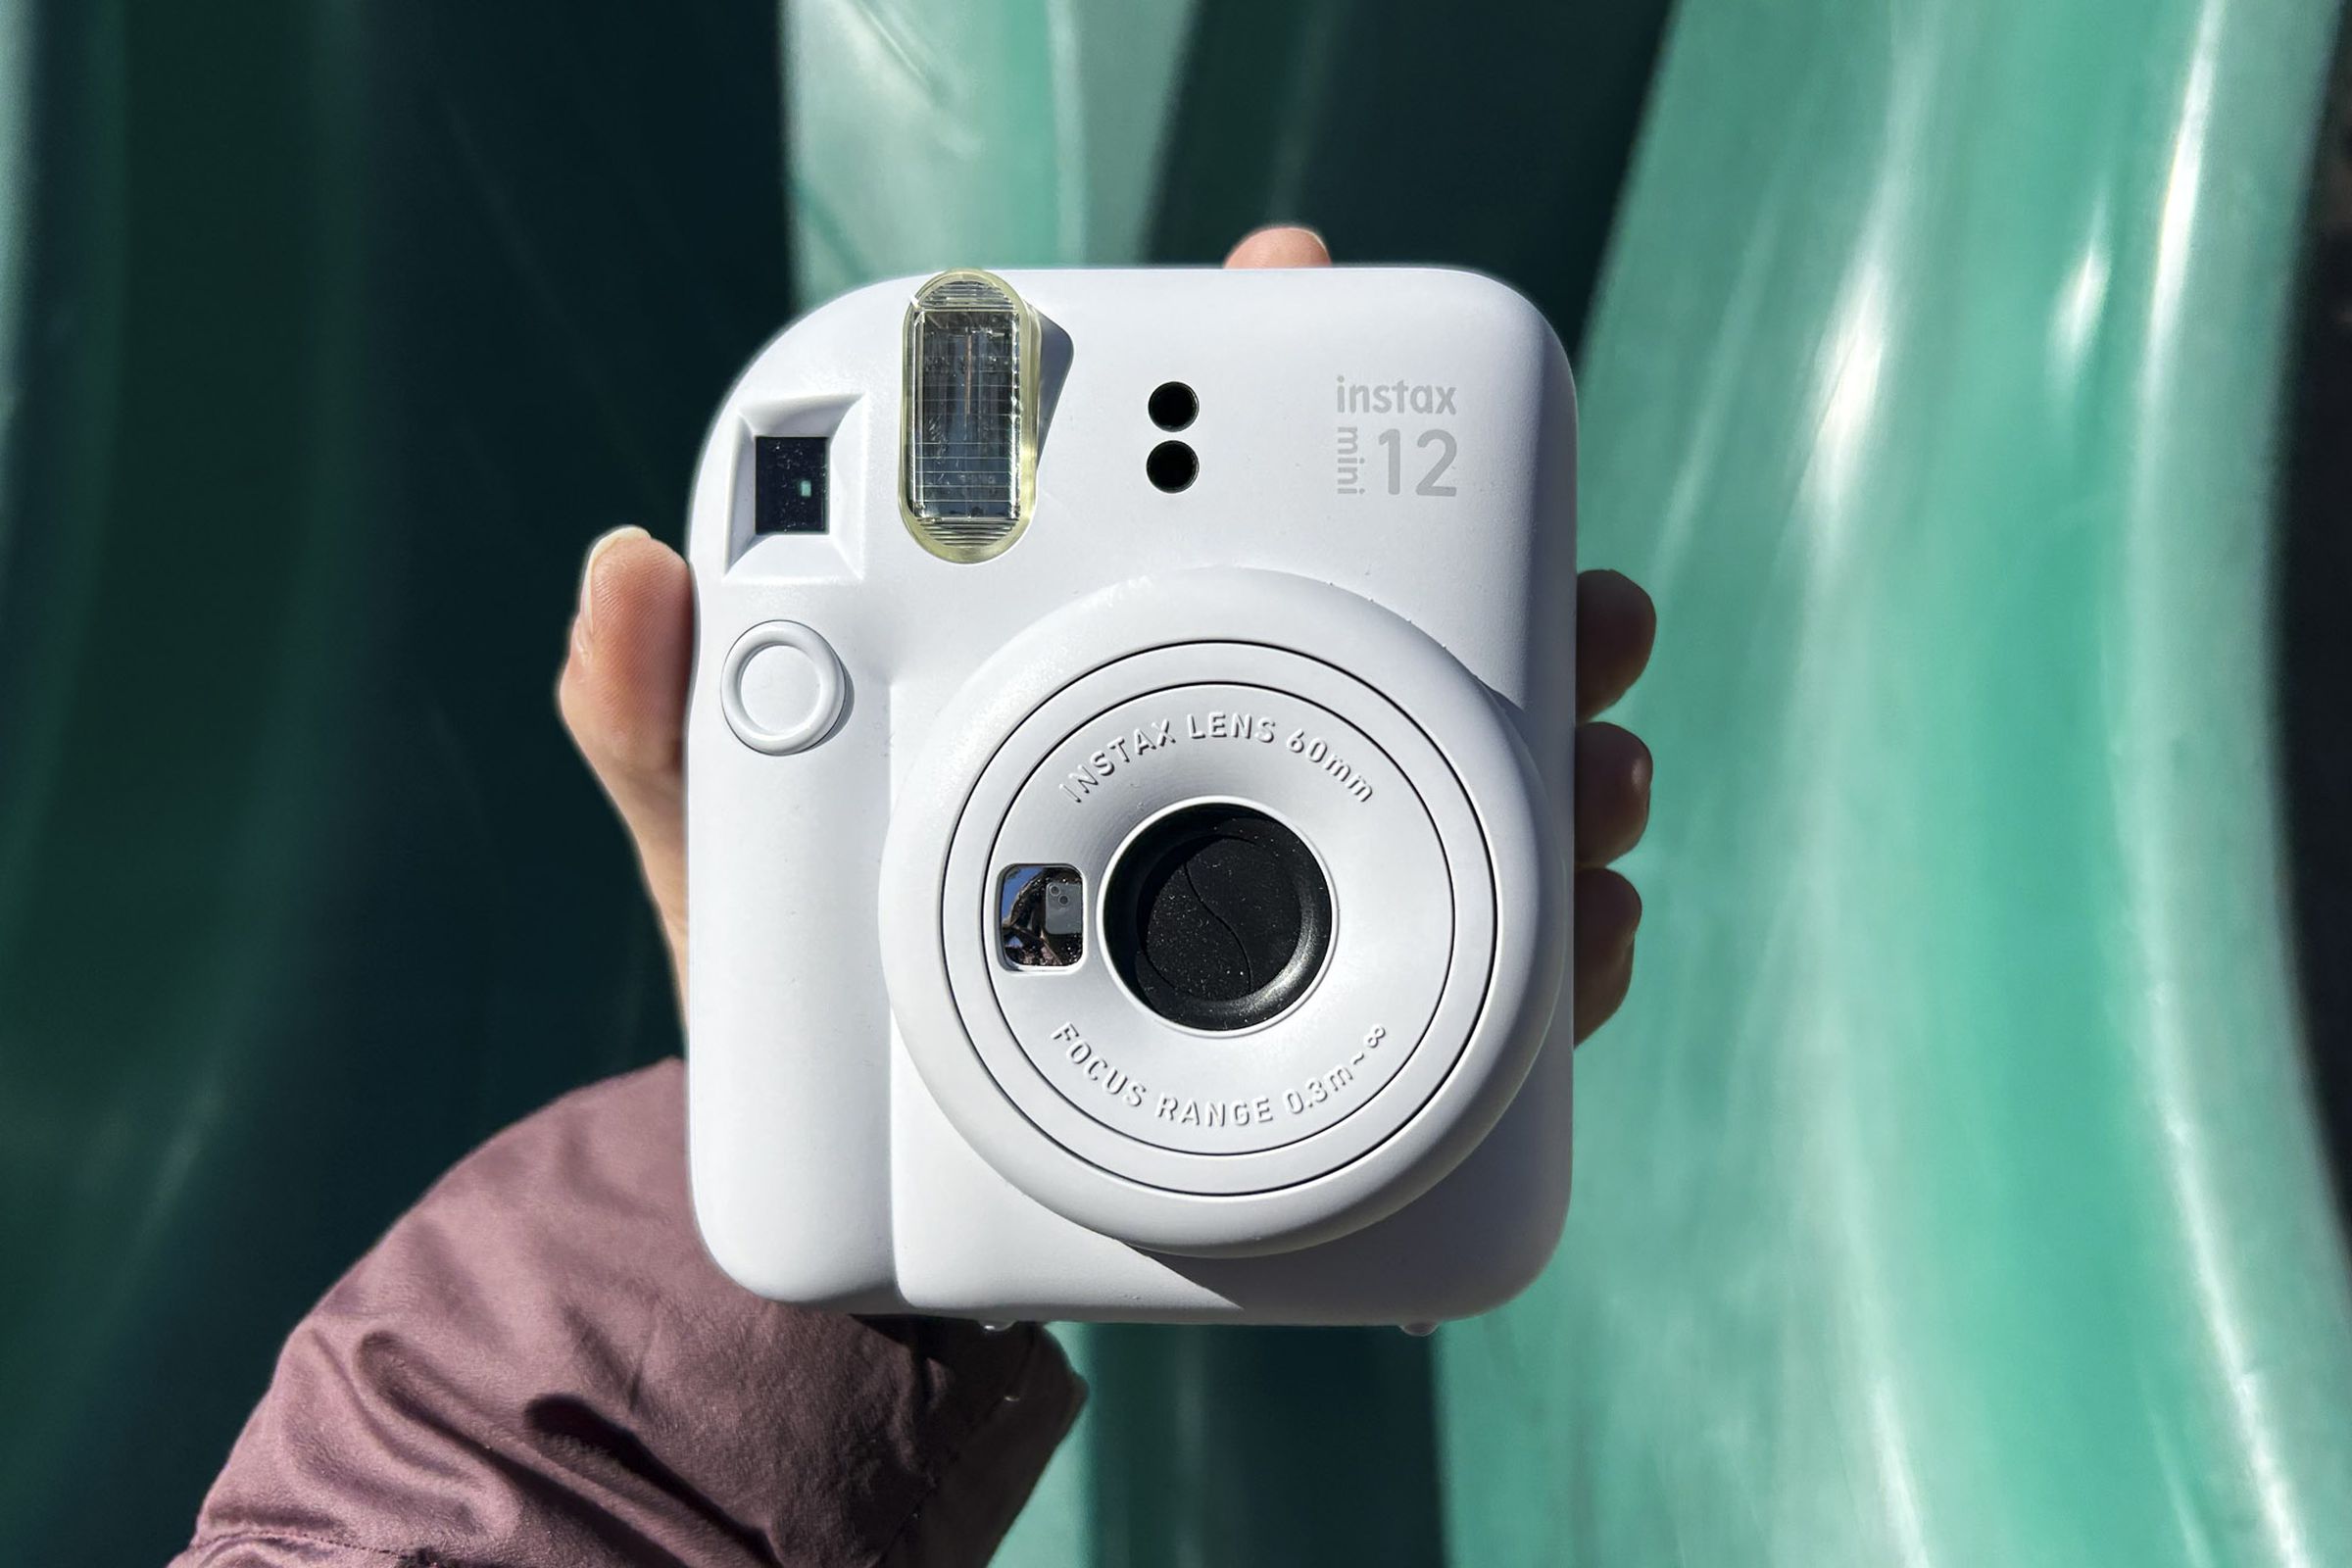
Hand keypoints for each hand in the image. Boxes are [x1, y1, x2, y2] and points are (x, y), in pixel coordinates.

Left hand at [559, 227, 1655, 1039]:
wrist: (886, 1211)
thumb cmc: (810, 1018)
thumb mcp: (723, 876)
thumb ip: (663, 731)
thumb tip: (631, 567)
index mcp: (1061, 676)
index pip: (1167, 511)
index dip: (1233, 391)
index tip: (1298, 296)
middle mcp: (1195, 751)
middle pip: (1371, 629)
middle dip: (1488, 580)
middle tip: (1562, 589)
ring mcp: (1287, 884)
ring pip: (1457, 779)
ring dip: (1560, 747)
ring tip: (1601, 763)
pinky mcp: (1340, 1021)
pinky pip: (1474, 962)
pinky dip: (1555, 938)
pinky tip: (1592, 928)